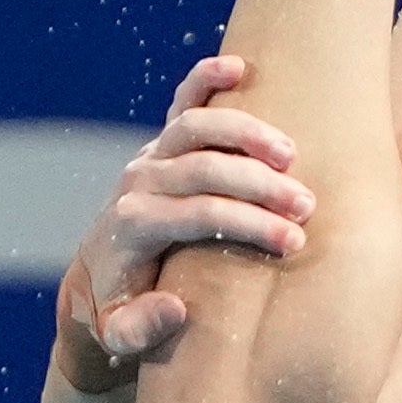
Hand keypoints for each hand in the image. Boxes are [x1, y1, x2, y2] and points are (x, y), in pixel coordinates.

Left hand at [62, 51, 316, 377]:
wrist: (94, 281)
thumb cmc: (119, 310)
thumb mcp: (121, 334)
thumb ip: (141, 329)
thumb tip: (177, 308)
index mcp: (133, 226)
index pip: (199, 214)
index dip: (248, 224)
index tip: (292, 241)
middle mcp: (138, 184)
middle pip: (205, 168)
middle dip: (260, 185)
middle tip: (307, 204)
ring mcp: (149, 157)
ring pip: (197, 127)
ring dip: (247, 133)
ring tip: (291, 154)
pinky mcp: (160, 144)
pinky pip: (183, 101)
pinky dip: (207, 78)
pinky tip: (239, 67)